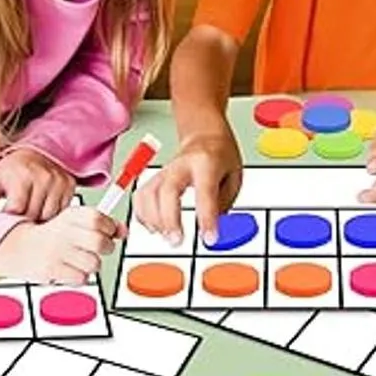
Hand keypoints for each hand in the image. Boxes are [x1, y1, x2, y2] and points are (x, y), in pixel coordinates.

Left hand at [0, 147, 75, 222]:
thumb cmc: (13, 169)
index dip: (9, 221)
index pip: (17, 210)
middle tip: (15, 221)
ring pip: (49, 217)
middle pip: (34, 215)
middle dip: (23, 223)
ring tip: (28, 216)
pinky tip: (42, 209)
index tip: (5, 223)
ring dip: (38, 221)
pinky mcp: (69, 185)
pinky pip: (62, 211)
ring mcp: (58, 182)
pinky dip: (51, 215)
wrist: (35, 152)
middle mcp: (43, 177)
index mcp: (22, 176)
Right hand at [0, 205, 126, 283]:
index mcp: (71, 215)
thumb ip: (103, 224)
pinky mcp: (51, 269)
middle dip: (106, 249)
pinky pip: (81, 278)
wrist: (19, 246)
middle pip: (100, 243)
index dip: (108, 228)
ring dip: (92, 265)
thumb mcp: (76, 222)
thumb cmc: (54, 234)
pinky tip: (71, 269)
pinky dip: (80, 276)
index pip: (99, 220)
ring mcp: (57, 251)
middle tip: (98, 249)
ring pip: (93, 264)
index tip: (106, 232)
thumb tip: (124, 231)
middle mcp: (64, 231)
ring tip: (81, 260)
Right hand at [133, 125, 242, 245]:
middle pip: (167, 190)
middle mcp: (182, 165)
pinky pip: (141, 197)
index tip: (210, 239)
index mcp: (207, 162)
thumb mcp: (234, 177)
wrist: (205, 135)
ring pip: (149, 194)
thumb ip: (224, 204)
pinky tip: (155, 228)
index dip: (207, 217)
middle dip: (169, 219)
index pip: (205, 192)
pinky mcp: (155, 178)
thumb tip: (213, 231)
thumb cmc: (221, 156)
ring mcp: (165, 171)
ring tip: (168, 237)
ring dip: (155, 221)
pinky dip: (144, 216)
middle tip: (177, 241)